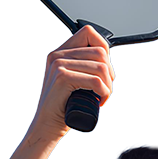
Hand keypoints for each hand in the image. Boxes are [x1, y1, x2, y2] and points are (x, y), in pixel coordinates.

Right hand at [26, 24, 115, 143]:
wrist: (47, 125)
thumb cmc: (64, 105)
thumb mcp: (75, 80)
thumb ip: (85, 65)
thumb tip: (108, 60)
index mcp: (60, 52)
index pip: (89, 33)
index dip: (103, 49)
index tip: (104, 70)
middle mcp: (57, 55)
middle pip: (100, 52)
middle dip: (109, 73)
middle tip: (104, 89)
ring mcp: (58, 65)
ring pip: (101, 67)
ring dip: (108, 85)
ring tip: (101, 97)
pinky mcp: (62, 78)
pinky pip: (96, 81)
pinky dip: (104, 93)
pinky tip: (99, 101)